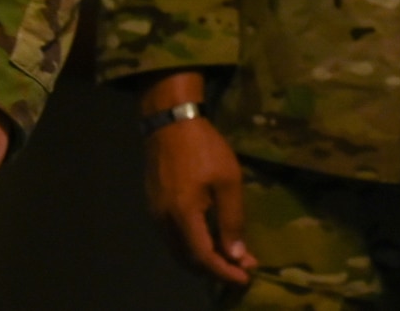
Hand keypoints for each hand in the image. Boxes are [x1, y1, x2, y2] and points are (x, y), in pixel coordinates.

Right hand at [140, 73, 255, 285]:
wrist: (170, 121)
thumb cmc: (203, 147)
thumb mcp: (227, 180)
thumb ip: (231, 220)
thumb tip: (236, 255)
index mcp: (182, 215)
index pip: (203, 258)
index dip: (224, 272)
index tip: (245, 277)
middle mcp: (164, 221)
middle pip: (188, 260)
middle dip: (215, 270)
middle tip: (241, 269)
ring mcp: (155, 215)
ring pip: (178, 251)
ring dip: (203, 260)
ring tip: (229, 258)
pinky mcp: (154, 206)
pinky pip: (172, 238)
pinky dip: (192, 247)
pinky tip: (209, 240)